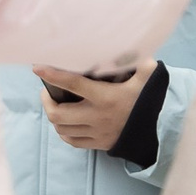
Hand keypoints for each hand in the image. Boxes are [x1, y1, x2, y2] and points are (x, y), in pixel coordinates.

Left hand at [33, 63, 152, 148]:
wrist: (158, 131)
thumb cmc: (146, 100)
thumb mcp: (146, 80)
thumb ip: (143, 65)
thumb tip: (141, 50)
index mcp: (105, 97)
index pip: (72, 84)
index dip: (52, 75)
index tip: (37, 68)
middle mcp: (98, 117)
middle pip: (58, 114)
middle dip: (46, 101)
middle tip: (46, 91)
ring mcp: (97, 133)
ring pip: (61, 129)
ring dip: (53, 116)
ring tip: (53, 104)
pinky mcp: (98, 144)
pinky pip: (72, 141)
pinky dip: (63, 132)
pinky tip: (64, 121)